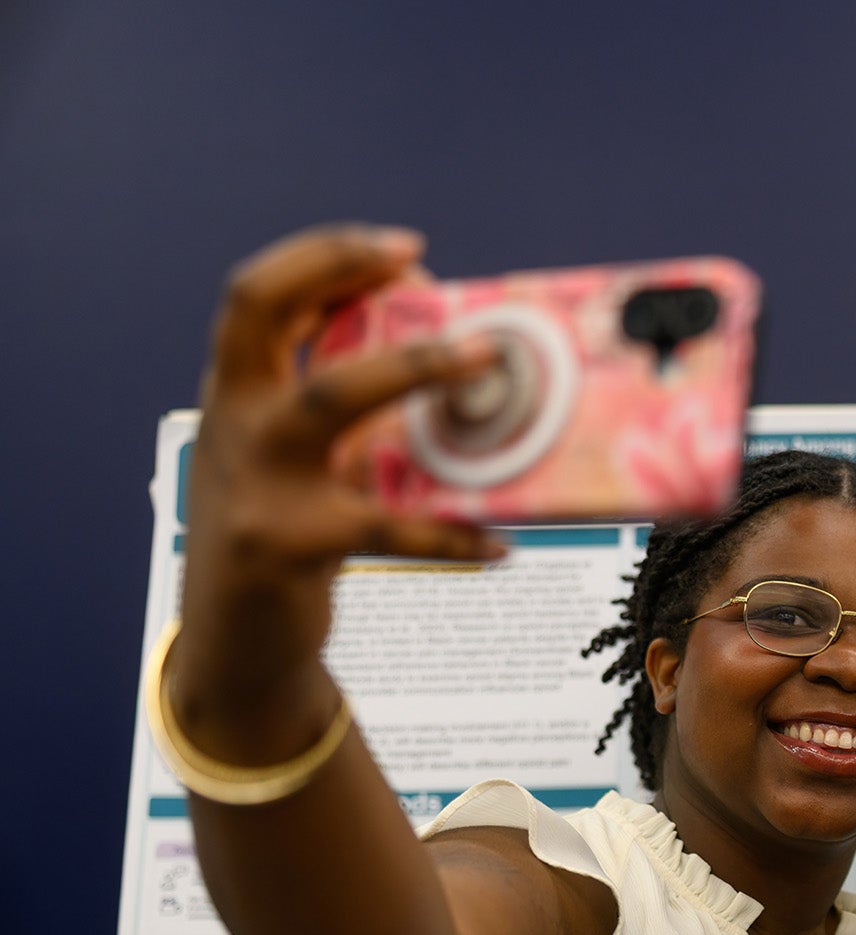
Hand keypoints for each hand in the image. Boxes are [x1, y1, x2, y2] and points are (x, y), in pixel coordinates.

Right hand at [177, 224, 502, 697]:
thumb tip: (449, 357)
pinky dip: (452, 536)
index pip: (259, 295)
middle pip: (262, 310)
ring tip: (488, 362)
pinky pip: (387, 528)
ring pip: (331, 396)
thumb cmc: (287, 533)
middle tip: (423, 267)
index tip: (403, 249)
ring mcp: (256, 479)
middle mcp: (236, 422)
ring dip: (415, 368)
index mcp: (238, 394)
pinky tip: (499, 545)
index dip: (324, 257)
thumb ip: (344, 408)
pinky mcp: (286, 544)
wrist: (237, 645)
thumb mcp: (301, 459)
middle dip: (339, 269)